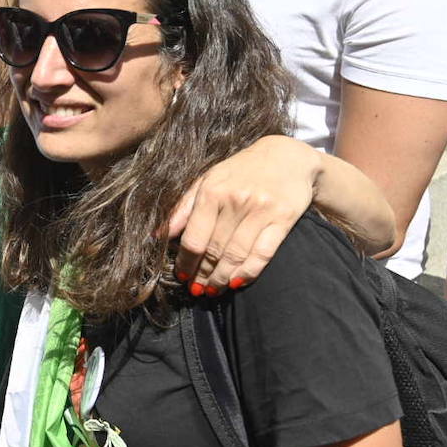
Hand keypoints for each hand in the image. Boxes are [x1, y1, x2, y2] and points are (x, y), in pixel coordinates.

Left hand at [166, 136, 321, 293]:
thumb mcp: (208, 180)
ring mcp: (260, 210)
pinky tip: (238, 282)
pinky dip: (249, 272)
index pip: (194, 237)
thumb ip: (184, 207)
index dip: (186, 262)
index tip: (182, 277)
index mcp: (212, 191)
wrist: (286, 156)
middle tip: (197, 290)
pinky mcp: (283, 218)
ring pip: (236, 255)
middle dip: (203, 275)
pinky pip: (263, 254)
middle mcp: (235, 201)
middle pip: (214, 250)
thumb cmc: (240, 171)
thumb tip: (159, 235)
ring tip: (213, 290)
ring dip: (222, 278)